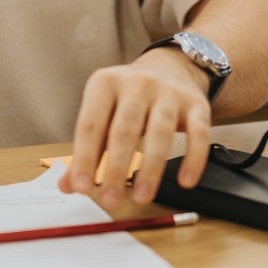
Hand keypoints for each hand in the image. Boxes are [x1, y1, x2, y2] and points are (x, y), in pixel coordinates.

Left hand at [60, 48, 211, 207]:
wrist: (171, 67)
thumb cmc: (129, 98)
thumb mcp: (103, 111)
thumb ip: (87, 148)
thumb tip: (68, 185)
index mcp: (105, 83)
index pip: (91, 124)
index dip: (85, 157)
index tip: (81, 187)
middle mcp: (137, 83)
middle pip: (124, 129)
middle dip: (115, 167)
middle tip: (109, 200)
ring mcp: (168, 91)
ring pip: (160, 132)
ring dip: (151, 169)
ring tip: (141, 197)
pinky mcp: (196, 103)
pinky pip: (198, 132)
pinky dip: (193, 158)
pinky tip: (185, 181)